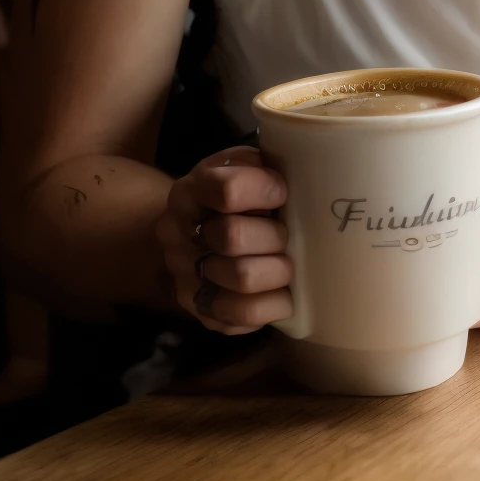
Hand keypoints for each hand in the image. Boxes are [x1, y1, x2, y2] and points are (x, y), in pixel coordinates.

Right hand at [155, 145, 293, 333]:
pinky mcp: (200, 310)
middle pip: (233, 237)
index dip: (265, 190)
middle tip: (286, 234)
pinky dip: (273, 304)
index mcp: (190, 191)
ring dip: (277, 270)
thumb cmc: (233, 196)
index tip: (282, 193)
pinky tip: (284, 293)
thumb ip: (262, 164)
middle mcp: (178, 233)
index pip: (226, 189)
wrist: (190, 235)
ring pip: (242, 278)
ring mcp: (185, 275)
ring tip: (287, 263)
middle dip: (274, 235)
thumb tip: (301, 171)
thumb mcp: (240, 167)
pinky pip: (243, 316)